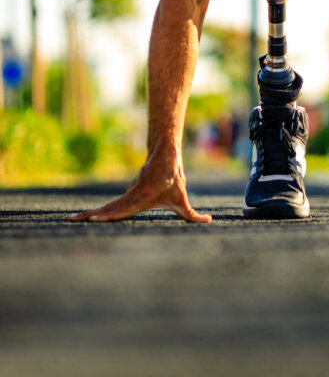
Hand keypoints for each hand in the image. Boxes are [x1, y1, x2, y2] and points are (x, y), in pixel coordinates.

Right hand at [68, 152, 211, 222]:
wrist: (164, 155)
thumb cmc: (173, 178)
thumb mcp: (183, 198)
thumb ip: (193, 214)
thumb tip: (209, 221)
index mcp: (142, 197)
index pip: (123, 209)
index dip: (109, 216)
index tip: (94, 220)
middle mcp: (132, 195)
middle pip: (109, 208)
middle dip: (90, 216)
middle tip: (71, 221)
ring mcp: (127, 193)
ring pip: (107, 206)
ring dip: (89, 213)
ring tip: (71, 220)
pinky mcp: (126, 193)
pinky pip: (111, 204)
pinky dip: (97, 211)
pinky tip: (87, 217)